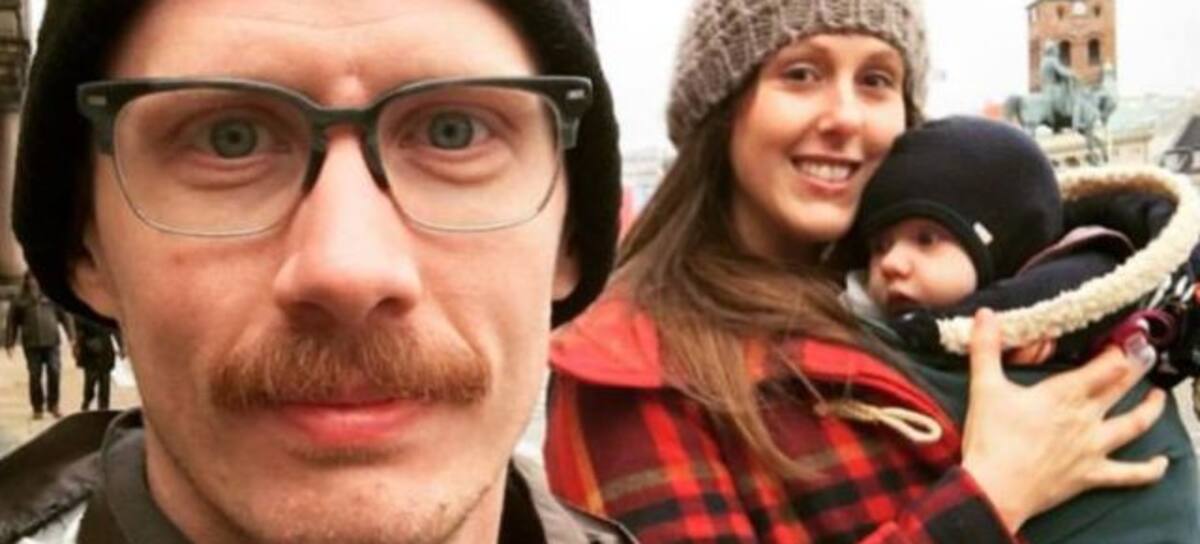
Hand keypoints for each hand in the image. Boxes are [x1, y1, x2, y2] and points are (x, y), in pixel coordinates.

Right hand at [960, 309, 1167, 531]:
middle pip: (1121, 388)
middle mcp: (1085, 418)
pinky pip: (1129, 474)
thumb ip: (986, 348)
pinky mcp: (1092, 474)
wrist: (995, 489)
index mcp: (1063, 394)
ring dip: (1151, 409)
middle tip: (1147, 354)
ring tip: (1160, 397)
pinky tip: (1161, 464)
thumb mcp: (985, 387)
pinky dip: (1149, 470)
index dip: (1119, 351)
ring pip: (1133, 425)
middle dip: (1137, 368)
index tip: (1126, 338)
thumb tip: (985, 314)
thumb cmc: (991, 438)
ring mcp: (1093, 447)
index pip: (1104, 366)